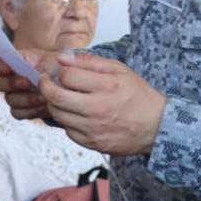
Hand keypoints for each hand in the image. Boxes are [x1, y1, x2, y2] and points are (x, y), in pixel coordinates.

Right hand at [0, 49, 60, 119]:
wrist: (66, 86)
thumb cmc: (57, 68)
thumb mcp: (54, 62)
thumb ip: (43, 67)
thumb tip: (36, 74)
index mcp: (16, 61)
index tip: (7, 68)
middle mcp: (10, 78)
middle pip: (0, 83)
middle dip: (12, 84)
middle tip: (28, 83)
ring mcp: (14, 95)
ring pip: (10, 100)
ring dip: (27, 98)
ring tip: (44, 96)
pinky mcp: (20, 109)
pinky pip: (18, 113)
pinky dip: (30, 110)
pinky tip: (43, 105)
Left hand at [39, 52, 165, 156]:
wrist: (155, 126)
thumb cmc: (138, 96)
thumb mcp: (119, 70)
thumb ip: (89, 61)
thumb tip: (64, 58)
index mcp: (106, 87)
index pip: (68, 76)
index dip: (62, 70)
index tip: (64, 71)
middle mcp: (97, 109)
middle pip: (56, 97)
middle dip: (45, 86)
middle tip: (45, 80)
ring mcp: (93, 129)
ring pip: (58, 115)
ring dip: (53, 103)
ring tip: (59, 96)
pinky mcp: (92, 143)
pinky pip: (68, 130)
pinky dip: (66, 120)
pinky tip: (75, 113)